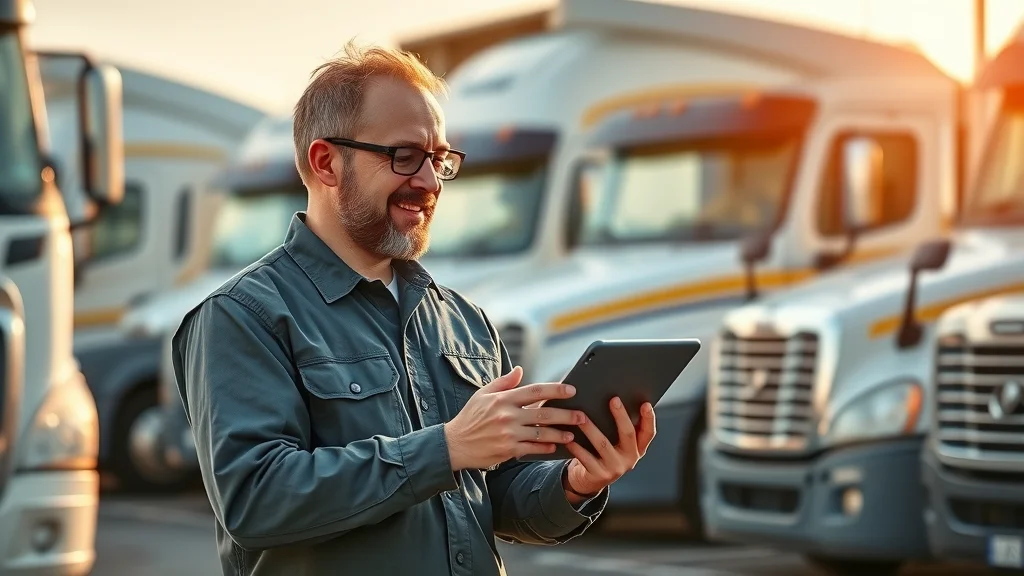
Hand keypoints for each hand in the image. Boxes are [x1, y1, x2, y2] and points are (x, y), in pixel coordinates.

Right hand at [444, 366, 586, 470]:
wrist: (454, 444)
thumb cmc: (470, 418)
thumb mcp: (482, 395)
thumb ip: (503, 382)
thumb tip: (520, 370)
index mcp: (503, 399)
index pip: (535, 391)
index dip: (555, 390)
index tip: (571, 390)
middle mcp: (507, 415)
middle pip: (544, 413)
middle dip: (566, 415)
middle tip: (582, 416)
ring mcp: (508, 434)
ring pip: (541, 433)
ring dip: (560, 434)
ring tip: (573, 434)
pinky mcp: (508, 450)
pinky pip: (532, 448)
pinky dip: (545, 448)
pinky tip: (555, 447)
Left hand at [563, 397, 655, 497]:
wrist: (589, 480)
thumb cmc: (602, 454)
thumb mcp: (616, 444)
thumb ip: (619, 429)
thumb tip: (614, 401)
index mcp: (637, 449)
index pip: (648, 433)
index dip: (649, 419)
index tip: (646, 404)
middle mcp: (630, 459)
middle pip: (628, 434)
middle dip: (621, 416)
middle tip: (614, 400)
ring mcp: (615, 468)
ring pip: (603, 444)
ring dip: (591, 428)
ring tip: (582, 416)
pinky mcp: (599, 474)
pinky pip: (586, 457)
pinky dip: (576, 446)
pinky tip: (569, 437)